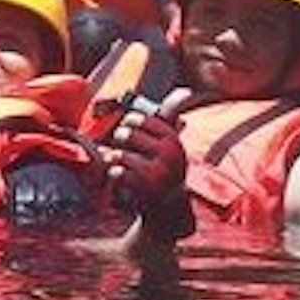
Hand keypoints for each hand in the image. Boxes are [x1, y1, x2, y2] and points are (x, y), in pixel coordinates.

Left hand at [106, 93, 195, 241]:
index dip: (128, 123)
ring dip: (112, 160)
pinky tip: (121, 179)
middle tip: (124, 149)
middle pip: (124, 134)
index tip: (129, 128)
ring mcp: (157, 173)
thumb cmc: (164, 169)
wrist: (168, 208)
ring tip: (119, 165)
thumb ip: (171, 118)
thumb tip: (187, 90)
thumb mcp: (170, 145)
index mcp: (173, 141)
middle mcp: (168, 155)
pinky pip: (116, 173)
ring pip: (117, 154)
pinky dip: (113, 175)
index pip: (139, 118)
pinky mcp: (144, 189)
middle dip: (118, 141)